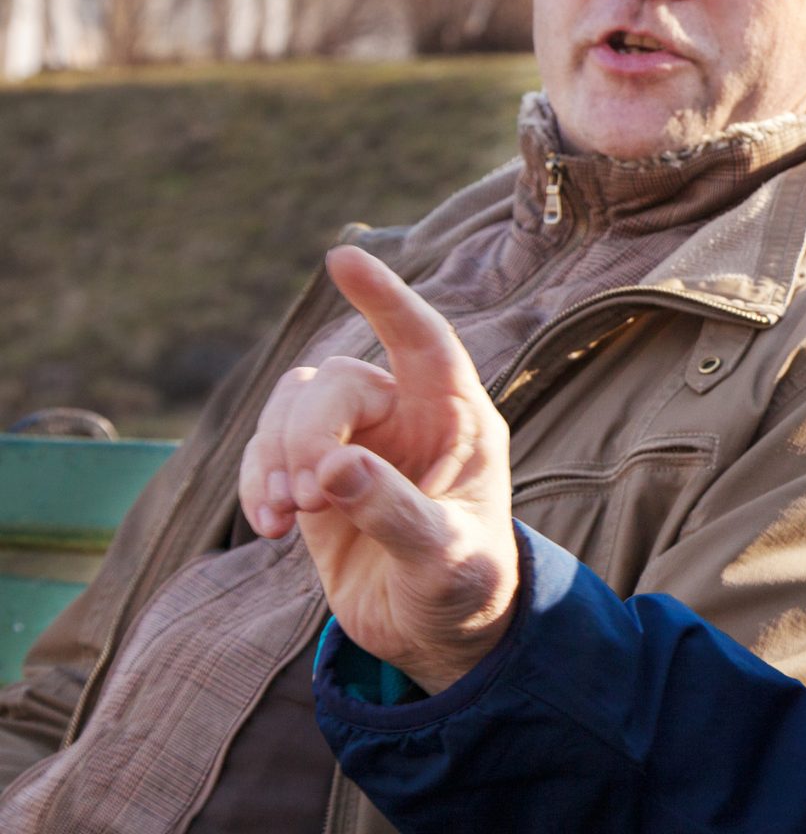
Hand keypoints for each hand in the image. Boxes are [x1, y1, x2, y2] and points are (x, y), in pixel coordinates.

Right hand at [240, 246, 519, 692]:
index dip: (386, 298)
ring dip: (273, 457)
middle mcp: (406, 416)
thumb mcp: (445, 557)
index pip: (423, 340)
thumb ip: (396, 511)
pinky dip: (256, 482)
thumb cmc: (466, 586)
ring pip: (293, 408)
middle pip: (337, 383)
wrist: (439, 632)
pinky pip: (267, 453)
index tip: (342, 258)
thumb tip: (334, 468)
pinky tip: (267, 527)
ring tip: (281, 519)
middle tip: (309, 499)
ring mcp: (358, 442)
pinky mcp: (316, 476)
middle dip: (308, 433)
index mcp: (457, 418)